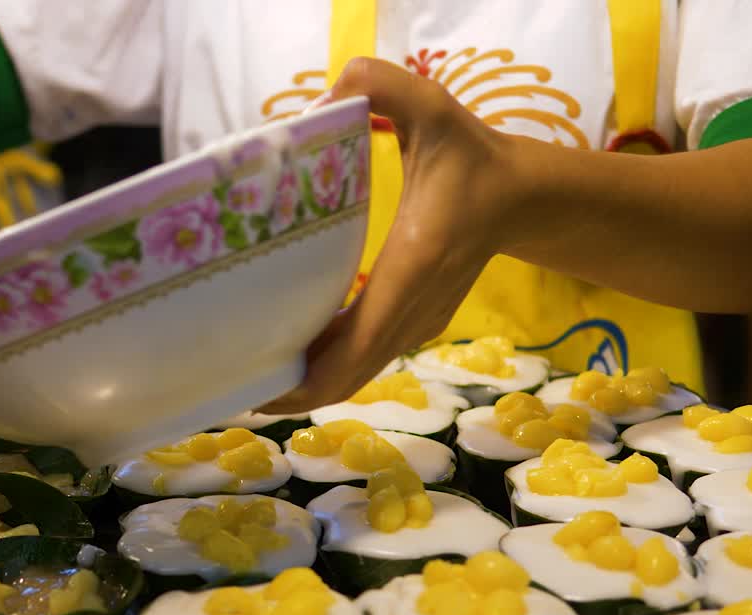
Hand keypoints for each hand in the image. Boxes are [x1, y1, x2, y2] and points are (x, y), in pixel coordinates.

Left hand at [260, 57, 522, 413]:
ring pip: (355, 371)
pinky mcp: (413, 322)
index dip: (308, 380)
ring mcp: (415, 323)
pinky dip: (326, 363)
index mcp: (411, 268)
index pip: (357, 346)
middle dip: (292, 393)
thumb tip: (320, 100)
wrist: (519, 195)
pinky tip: (286, 353)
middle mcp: (413, 310)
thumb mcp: (430, 107)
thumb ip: (378, 85)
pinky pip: (363, 354)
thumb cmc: (470, 156)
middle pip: (348, 377)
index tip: (259, 391)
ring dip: (306, 382)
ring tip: (248, 376)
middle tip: (232, 391)